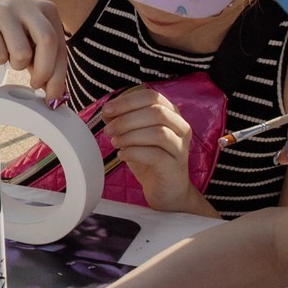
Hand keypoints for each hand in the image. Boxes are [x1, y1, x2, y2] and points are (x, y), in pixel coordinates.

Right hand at [0, 0, 67, 94]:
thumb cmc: (8, 37)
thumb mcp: (33, 47)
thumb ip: (48, 65)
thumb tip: (58, 94)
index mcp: (47, 9)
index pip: (60, 44)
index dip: (59, 74)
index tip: (53, 96)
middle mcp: (28, 4)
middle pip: (47, 40)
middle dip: (44, 71)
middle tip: (35, 84)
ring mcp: (5, 10)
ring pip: (22, 52)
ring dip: (17, 65)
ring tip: (10, 57)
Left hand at [99, 85, 201, 211]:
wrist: (167, 190)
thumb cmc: (150, 159)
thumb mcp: (134, 135)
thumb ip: (123, 120)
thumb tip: (107, 111)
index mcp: (171, 114)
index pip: (151, 96)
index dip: (127, 101)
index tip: (107, 110)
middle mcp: (180, 127)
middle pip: (156, 112)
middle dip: (126, 119)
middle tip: (108, 130)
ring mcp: (180, 147)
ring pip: (158, 133)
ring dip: (130, 136)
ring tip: (115, 143)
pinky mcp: (175, 166)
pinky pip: (156, 155)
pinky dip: (134, 153)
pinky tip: (122, 156)